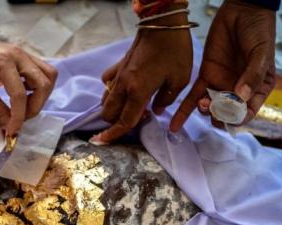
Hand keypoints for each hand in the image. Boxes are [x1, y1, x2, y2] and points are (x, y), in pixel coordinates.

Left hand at [0, 34, 57, 138]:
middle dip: (34, 107)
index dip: (18, 117)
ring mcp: (24, 54)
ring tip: (24, 108)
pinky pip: (42, 72)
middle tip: (20, 119)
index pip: (20, 95)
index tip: (12, 132)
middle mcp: (19, 55)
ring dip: (41, 96)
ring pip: (48, 76)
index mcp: (4, 62)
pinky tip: (23, 95)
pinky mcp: (25, 57)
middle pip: (43, 84)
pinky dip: (38, 87)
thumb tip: (8, 128)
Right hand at [91, 12, 191, 144]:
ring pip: (106, 100)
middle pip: (109, 113)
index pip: (124, 120)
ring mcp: (117, 75)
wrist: (163, 24)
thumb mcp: (180, 80)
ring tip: (132, 106)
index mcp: (138, 91)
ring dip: (114, 108)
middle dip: (115, 122)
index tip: (101, 143)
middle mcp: (123, 86)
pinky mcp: (117, 66)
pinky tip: (123, 89)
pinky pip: (107, 84)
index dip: (113, 135)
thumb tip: (155, 110)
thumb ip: (166, 100)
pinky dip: (111, 91)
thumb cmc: (175, 51)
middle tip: (135, 119)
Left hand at [170, 0, 275, 130]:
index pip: (248, 111)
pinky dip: (183, 111)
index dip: (238, 118)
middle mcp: (238, 90)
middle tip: (213, 109)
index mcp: (257, 88)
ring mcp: (220, 84)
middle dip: (219, 116)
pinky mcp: (205, 76)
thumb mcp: (261, 53)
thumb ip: (253, 74)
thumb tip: (242, 96)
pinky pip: (192, 97)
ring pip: (209, 106)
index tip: (229, 117)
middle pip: (226, 113)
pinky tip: (174, 125)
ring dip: (204, 110)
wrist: (242, 11)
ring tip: (202, 104)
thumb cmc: (259, 32)